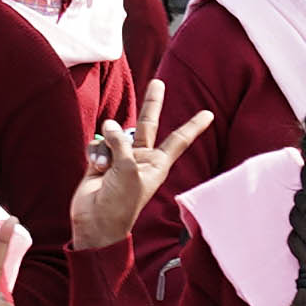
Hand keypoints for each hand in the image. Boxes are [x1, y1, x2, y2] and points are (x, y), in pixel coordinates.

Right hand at [71, 79, 211, 249]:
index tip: (209, 114)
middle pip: (148, 124)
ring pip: (114, 135)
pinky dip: (96, 153)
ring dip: (108, 145)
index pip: (179, 140)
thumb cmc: (121, 202)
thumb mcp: (129, 169)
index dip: (193, 126)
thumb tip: (110, 123)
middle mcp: (142, 158)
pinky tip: (96, 168)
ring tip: (105, 168)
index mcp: (158, 163)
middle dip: (152, 103)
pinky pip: (98, 144)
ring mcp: (121, 159)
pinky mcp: (101, 161)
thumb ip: (121, 142)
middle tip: (158, 83)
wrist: (96, 223)